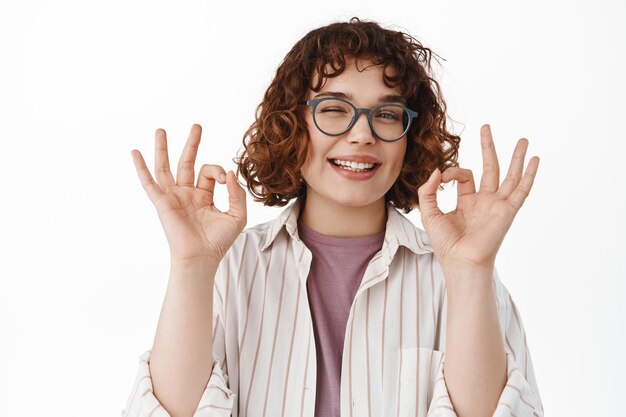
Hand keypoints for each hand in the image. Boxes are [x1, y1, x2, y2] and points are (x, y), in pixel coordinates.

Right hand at [130, 124, 246, 262]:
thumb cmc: (219, 241)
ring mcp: (173, 197)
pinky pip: (149, 183)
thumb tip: (229, 173)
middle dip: (192, 144)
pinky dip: (141, 168)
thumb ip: (237, 194)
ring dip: (163, 149)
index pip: (210, 173)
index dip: (218, 171)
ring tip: (161, 130)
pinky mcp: (162, 203)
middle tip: (197, 126)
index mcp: (204, 196)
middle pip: (187, 162)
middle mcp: (187, 194)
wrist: (202, 257)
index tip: (225, 180)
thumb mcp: (236, 215)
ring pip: (165, 168)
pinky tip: (135, 152)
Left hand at [417, 124, 538, 272]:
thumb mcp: (429, 213)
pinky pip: (521, 190)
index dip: (450, 172)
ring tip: (523, 140)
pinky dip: (529, 175)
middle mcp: (484, 201)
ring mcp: (497, 205)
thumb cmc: (445, 243)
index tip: (441, 178)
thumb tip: (436, 171)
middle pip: (489, 168)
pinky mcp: (507, 211)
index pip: (463, 176)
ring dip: (516, 157)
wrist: (460, 261)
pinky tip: (535, 160)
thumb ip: (428, 191)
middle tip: (486, 127)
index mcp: (467, 202)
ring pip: (509, 175)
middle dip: (488, 147)